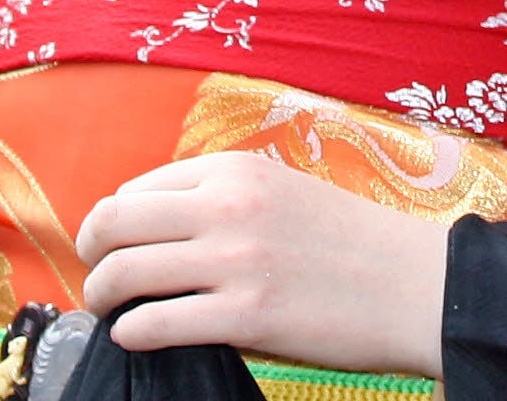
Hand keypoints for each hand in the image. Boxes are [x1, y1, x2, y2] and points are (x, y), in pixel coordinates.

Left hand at [75, 153, 447, 375]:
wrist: (415, 286)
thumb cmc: (350, 244)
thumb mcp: (283, 193)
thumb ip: (223, 198)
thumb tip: (155, 225)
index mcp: (235, 170)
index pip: (136, 190)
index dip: (112, 222)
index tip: (113, 245)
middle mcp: (228, 207)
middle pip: (114, 223)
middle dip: (90, 254)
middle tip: (96, 278)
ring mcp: (236, 261)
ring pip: (124, 273)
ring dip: (101, 296)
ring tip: (108, 310)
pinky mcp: (247, 316)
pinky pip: (155, 324)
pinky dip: (131, 333)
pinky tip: (136, 336)